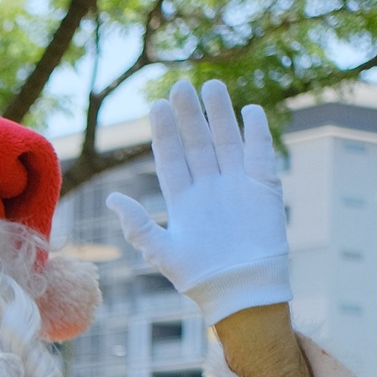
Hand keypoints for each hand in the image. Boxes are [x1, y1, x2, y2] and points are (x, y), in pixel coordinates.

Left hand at [106, 79, 290, 325]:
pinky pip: (260, 153)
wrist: (240, 290)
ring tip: (211, 86)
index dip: (164, 132)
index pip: (171, 157)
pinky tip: (249, 110)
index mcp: (182, 199)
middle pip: (196, 142)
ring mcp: (236, 184)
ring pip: (226, 141)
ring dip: (219, 114)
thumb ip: (138, 225)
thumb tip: (113, 198)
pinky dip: (256, 132)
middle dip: (188, 115)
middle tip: (180, 86)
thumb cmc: (198, 276)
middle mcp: (208, 187)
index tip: (156, 106)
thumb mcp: (161, 251)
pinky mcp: (263, 187)